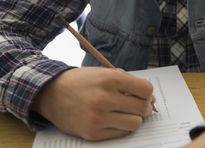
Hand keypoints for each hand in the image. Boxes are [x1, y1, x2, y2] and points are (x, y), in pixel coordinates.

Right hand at [32, 67, 154, 140]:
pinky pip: (121, 133)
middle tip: (139, 106)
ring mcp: (98, 117)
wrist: (52, 93)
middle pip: (143, 108)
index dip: (148, 93)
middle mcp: (105, 98)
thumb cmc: (83, 81)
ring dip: (135, 119)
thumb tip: (150, 97)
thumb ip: (128, 82)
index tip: (145, 95)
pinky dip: (122, 127)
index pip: (146, 90)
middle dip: (145, 107)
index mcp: (111, 79)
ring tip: (127, 113)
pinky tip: (115, 119)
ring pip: (135, 123)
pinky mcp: (93, 133)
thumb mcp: (105, 72)